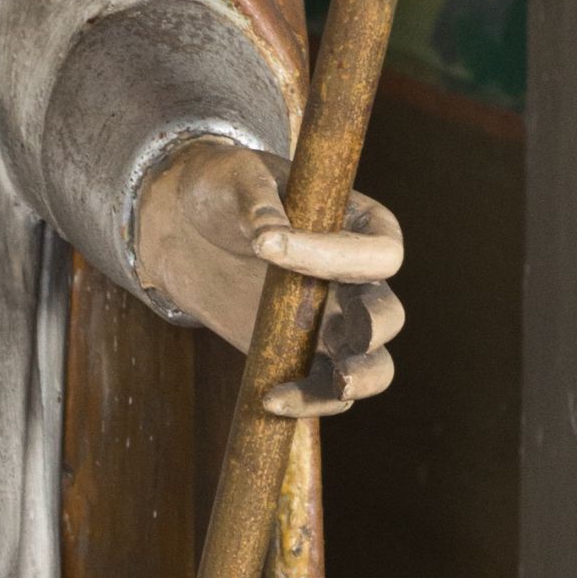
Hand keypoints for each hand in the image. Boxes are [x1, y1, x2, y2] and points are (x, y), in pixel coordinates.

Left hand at [132, 140, 405, 418]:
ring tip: (339, 382)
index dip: (336, 255)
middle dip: (376, 325)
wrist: (187, 230)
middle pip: (389, 313)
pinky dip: (309, 401)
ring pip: (374, 364)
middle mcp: (357, 279)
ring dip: (363, 377)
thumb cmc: (223, 190)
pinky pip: (324, 391)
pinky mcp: (303, 356)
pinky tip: (270, 399)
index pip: (375, 249)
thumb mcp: (235, 176)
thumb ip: (256, 199)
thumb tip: (270, 234)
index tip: (269, 247)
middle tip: (355, 331)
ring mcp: (333, 323)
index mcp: (359, 224)